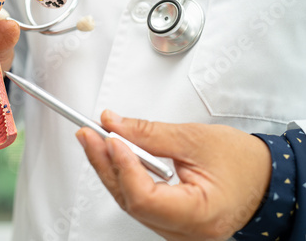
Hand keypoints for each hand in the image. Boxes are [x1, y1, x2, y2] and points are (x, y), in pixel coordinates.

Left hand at [76, 110, 271, 240]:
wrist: (266, 177)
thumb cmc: (245, 163)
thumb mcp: (196, 139)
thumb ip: (150, 133)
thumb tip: (114, 124)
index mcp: (199, 215)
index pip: (145, 198)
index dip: (123, 166)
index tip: (110, 138)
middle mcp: (184, 230)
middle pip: (130, 200)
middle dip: (105, 163)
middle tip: (89, 133)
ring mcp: (175, 228)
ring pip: (130, 201)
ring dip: (110, 168)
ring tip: (95, 140)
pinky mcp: (169, 219)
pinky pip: (138, 200)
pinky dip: (124, 175)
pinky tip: (114, 156)